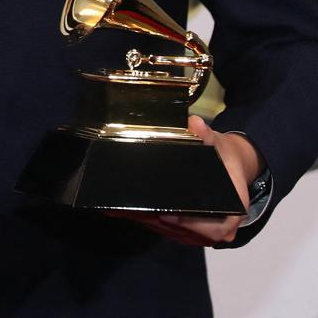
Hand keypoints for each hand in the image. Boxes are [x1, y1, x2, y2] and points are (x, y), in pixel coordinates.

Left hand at [106, 115, 263, 246]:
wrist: (230, 166)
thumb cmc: (225, 158)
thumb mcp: (218, 144)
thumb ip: (206, 135)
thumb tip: (195, 123)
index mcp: (231, 213)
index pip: (212, 228)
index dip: (189, 225)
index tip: (167, 216)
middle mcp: (217, 229)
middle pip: (186, 232)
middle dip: (158, 221)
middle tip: (134, 208)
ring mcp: (200, 233)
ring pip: (172, 233)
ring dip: (149, 222)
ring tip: (126, 209)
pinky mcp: (186, 232)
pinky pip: (168, 230)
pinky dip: (149, 220)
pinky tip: (129, 211)